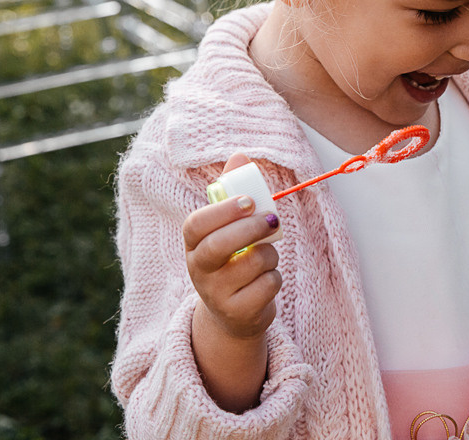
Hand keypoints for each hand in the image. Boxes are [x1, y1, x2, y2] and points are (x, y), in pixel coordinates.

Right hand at [184, 153, 282, 339]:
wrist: (233, 313)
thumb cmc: (232, 259)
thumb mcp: (227, 229)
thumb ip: (232, 193)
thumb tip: (240, 156)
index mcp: (194, 244)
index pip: (196, 224)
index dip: (223, 211)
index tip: (249, 201)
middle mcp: (198, 270)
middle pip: (219, 246)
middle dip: (251, 228)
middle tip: (272, 220)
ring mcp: (216, 294)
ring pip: (253, 263)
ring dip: (270, 255)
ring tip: (265, 258)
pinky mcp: (238, 313)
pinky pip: (268, 285)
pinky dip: (275, 278)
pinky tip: (265, 281)